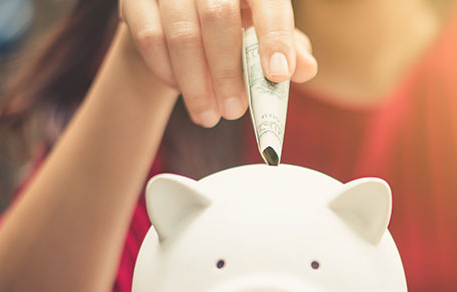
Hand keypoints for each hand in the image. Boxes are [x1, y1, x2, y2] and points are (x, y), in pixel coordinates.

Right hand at [119, 0, 317, 126]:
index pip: (268, 2)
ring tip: (209, 115)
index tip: (278, 74)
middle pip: (218, 18)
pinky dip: (169, 73)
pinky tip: (181, 90)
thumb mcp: (264, 33)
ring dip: (197, 85)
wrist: (174, 14)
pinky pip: (150, 38)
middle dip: (227, 74)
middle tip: (235, 112)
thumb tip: (306, 68)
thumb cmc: (232, 27)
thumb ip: (287, 48)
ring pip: (182, 34)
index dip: (275, 37)